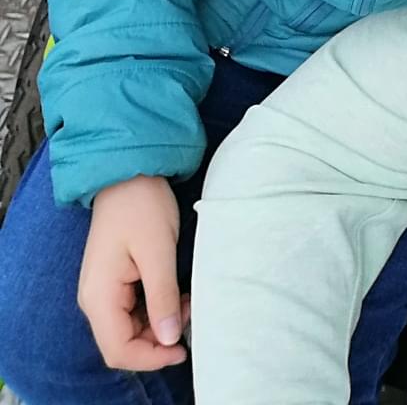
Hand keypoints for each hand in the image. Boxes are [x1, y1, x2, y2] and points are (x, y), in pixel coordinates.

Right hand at [78, 174, 189, 370]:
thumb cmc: (141, 206)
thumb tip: (170, 340)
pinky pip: (132, 310)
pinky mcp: (113, 280)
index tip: (182, 349)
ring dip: (159, 323)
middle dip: (158, 339)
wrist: (128, 172)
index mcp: (99, 296)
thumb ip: (162, 297)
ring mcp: (102, 290)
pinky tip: (175, 293)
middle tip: (189, 314)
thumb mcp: (158, 251)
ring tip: (185, 300)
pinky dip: (155, 308)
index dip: (151, 358)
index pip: (118, 350)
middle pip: (122, 343)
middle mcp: (94, 299)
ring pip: (129, 328)